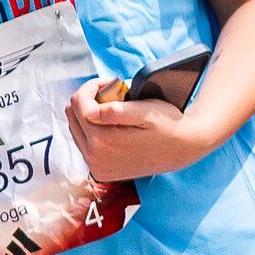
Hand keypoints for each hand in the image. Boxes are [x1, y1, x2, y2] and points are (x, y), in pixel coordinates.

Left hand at [64, 80, 206, 181]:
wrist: (182, 150)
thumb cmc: (167, 125)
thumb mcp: (146, 112)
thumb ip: (116, 111)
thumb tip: (91, 112)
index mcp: (103, 141)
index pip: (78, 103)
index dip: (92, 87)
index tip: (110, 83)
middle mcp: (95, 158)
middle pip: (72, 116)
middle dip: (89, 99)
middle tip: (111, 93)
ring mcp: (96, 167)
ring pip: (76, 129)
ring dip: (89, 114)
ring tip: (112, 109)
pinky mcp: (100, 171)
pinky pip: (84, 144)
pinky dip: (93, 130)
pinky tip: (110, 125)